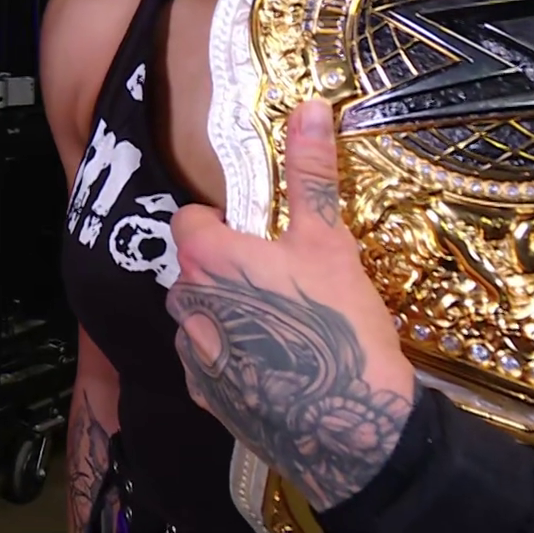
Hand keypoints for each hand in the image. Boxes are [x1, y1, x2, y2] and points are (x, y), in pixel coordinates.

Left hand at [165, 98, 416, 510]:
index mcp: (205, 258)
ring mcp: (190, 355)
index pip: (190, 220)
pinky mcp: (203, 397)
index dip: (225, 224)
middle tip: (283, 283)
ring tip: (283, 327)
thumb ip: (310, 173)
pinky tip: (274, 367)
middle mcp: (183, 303)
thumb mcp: (329, 240)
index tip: (263, 239)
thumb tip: (309, 106)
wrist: (350, 428)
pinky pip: (208, 362)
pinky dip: (232, 359)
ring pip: (199, 316)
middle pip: (195, 269)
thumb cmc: (336, 324)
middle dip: (229, 270)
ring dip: (227, 314)